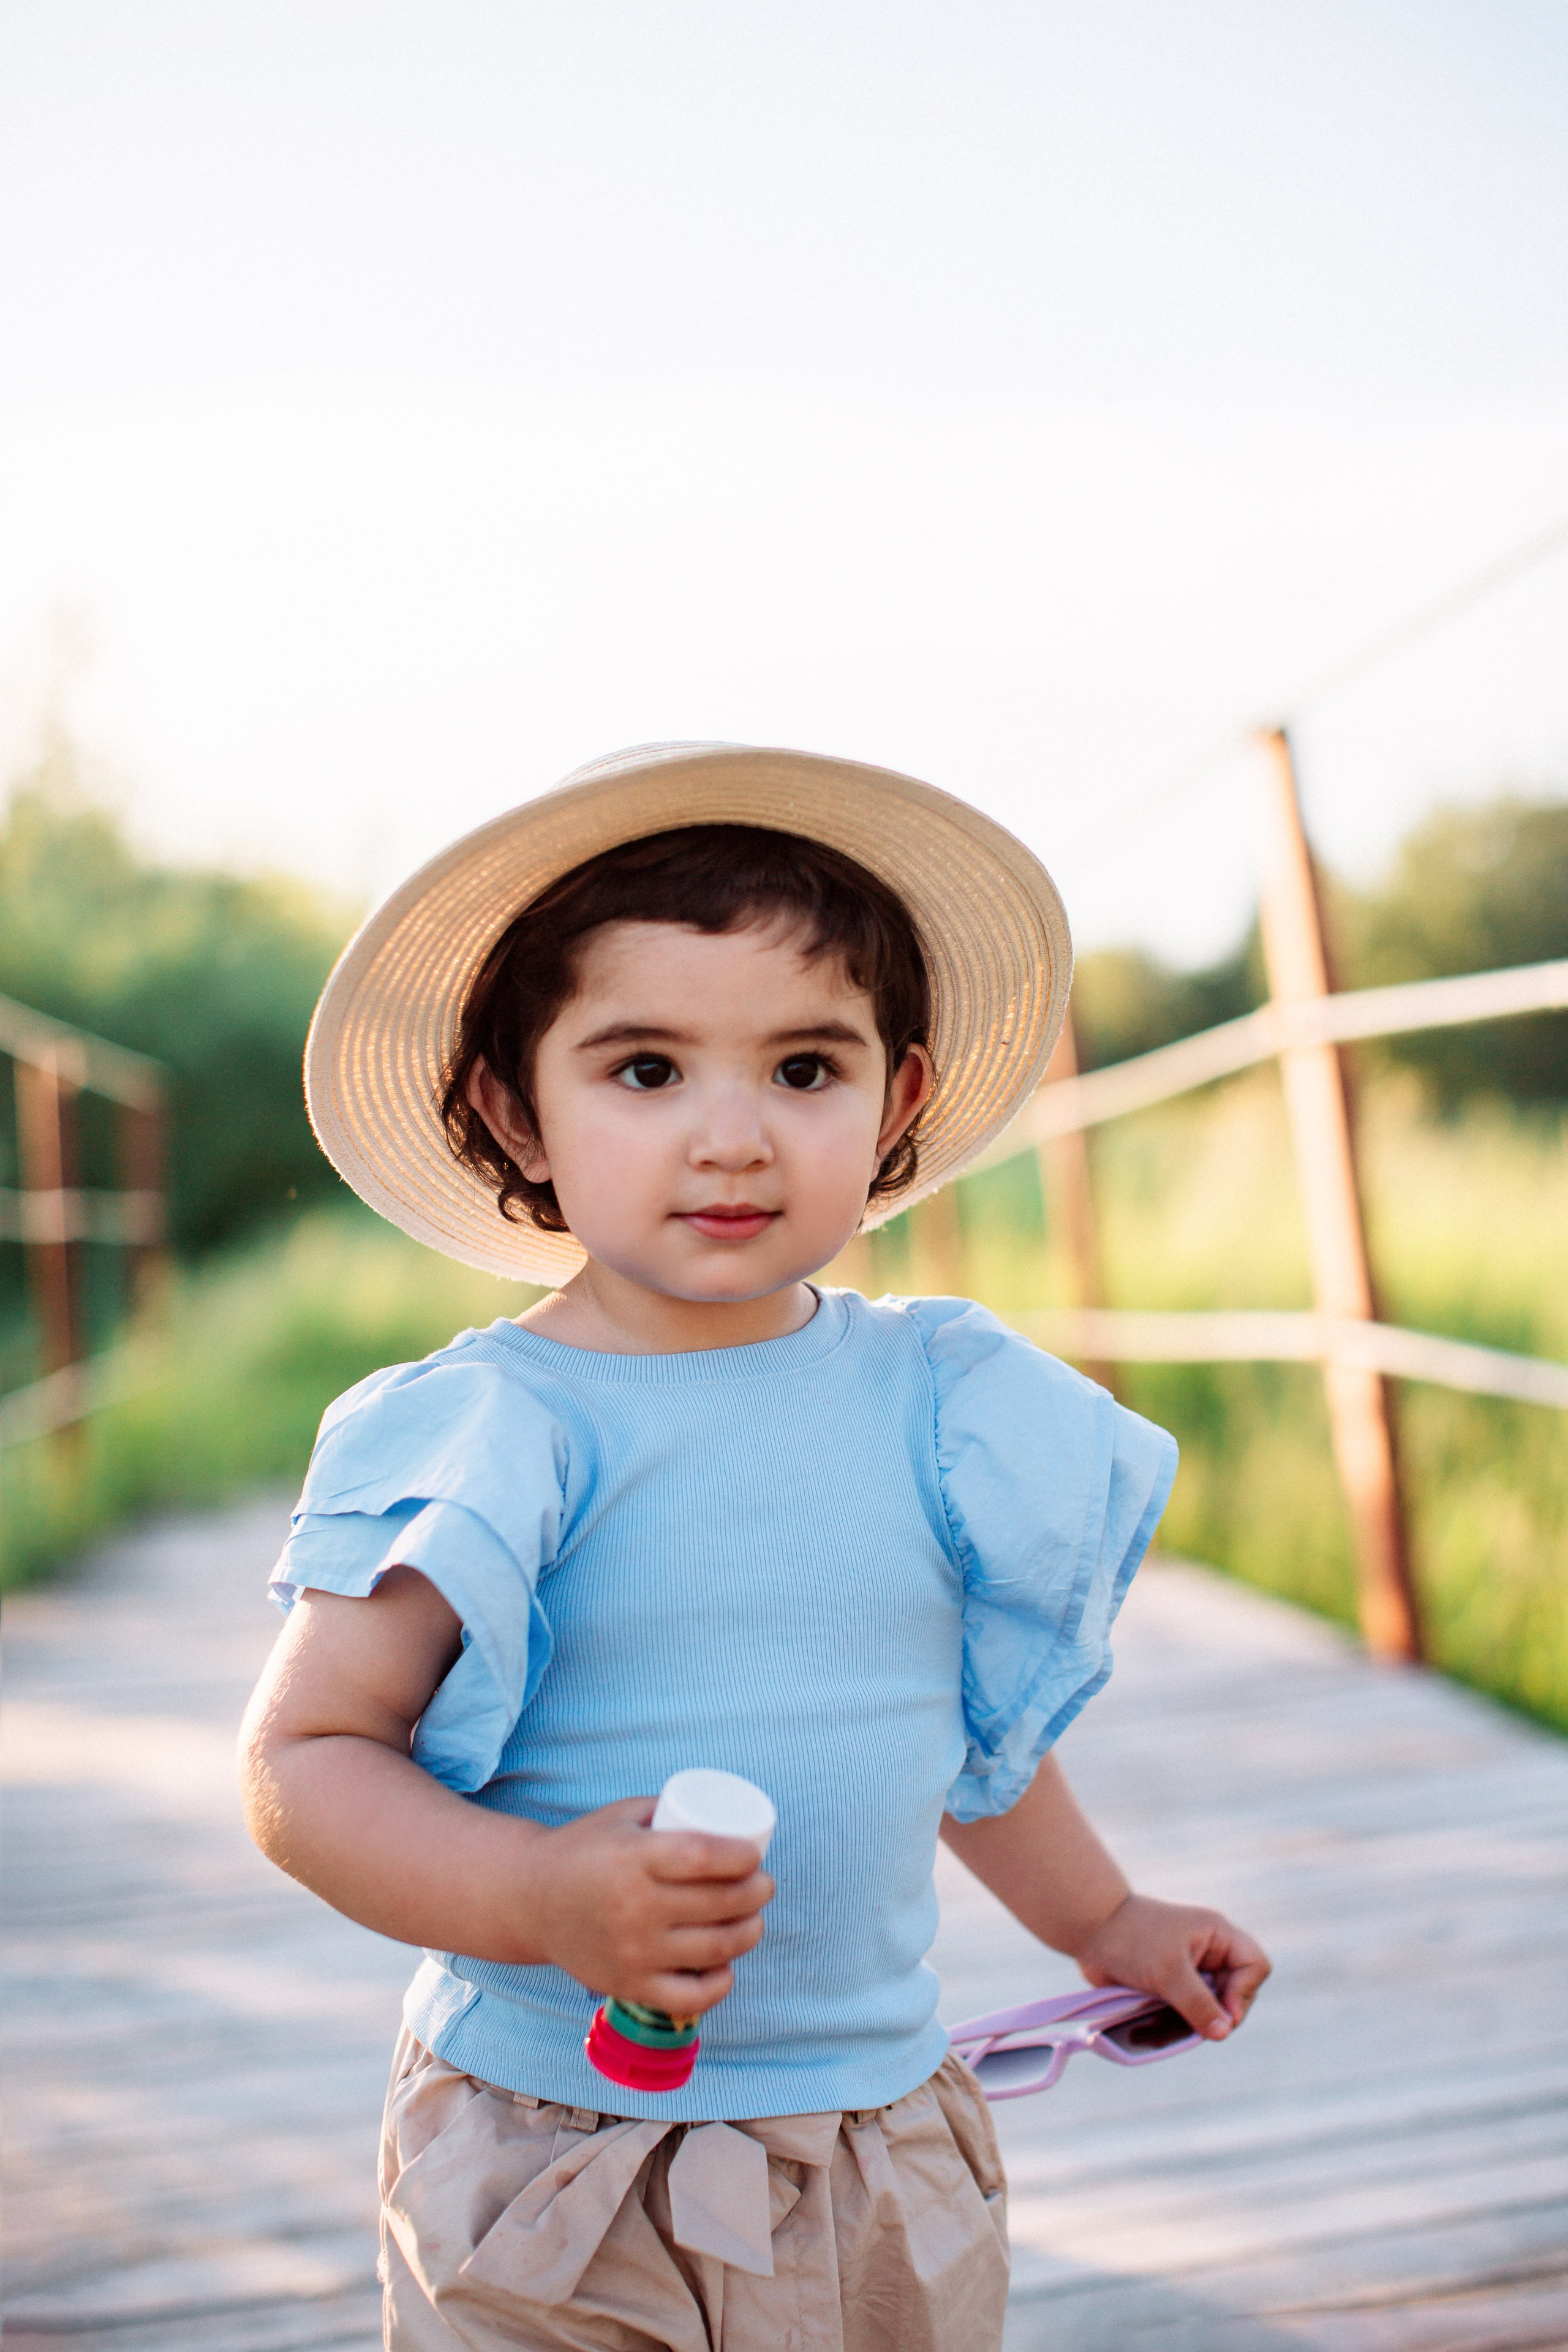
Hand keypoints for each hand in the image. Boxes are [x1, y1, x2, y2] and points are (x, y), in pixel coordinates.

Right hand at [521, 1797, 774, 2016]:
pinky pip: (690, 1996)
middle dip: (756, 1893)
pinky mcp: (630, 1985)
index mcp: (633, 1858)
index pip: (704, 1858)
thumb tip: (724, 1814)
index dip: (741, 1857)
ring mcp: (633, 1951)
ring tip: (755, 1920)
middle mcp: (634, 1907)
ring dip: (749, 1933)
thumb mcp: (622, 1816)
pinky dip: (719, 1984)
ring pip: (714, 1948)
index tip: (754, 1855)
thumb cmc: (584, 1850)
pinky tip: (727, 1967)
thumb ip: (669, 1810)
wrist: (531, 1900)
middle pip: (719, 1903)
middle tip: (764, 1885)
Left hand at [1073, 1892, 1270, 2040]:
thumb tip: (1223, 2032)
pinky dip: (1175, 2024)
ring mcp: (1190, 1971)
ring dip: (1193, 2023)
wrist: (1090, 1930)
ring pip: (1210, 2009)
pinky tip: (1154, 2029)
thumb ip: (1198, 2003)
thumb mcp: (1168, 1971)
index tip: (1222, 2012)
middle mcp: (1209, 1953)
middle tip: (1196, 2024)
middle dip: (1218, 2013)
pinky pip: (1185, 2013)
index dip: (1243, 1992)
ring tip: (1168, 2027)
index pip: (1254, 1966)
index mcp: (1217, 1936)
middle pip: (1236, 1993)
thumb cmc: (1132, 1939)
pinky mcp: (1171, 1987)